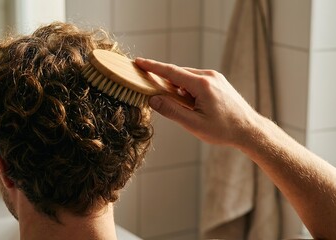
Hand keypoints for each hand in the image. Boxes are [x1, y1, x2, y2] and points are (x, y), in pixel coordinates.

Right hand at [135, 57, 260, 146]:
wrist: (250, 130)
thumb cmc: (224, 130)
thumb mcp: (194, 124)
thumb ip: (172, 111)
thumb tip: (152, 99)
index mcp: (202, 84)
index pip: (170, 72)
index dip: (152, 67)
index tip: (138, 61)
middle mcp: (209, 76)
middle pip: (177, 74)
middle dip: (163, 82)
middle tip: (152, 92)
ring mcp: (215, 77)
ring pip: (187, 78)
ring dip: (177, 88)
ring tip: (182, 108)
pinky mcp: (218, 81)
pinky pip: (196, 81)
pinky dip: (187, 89)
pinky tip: (190, 104)